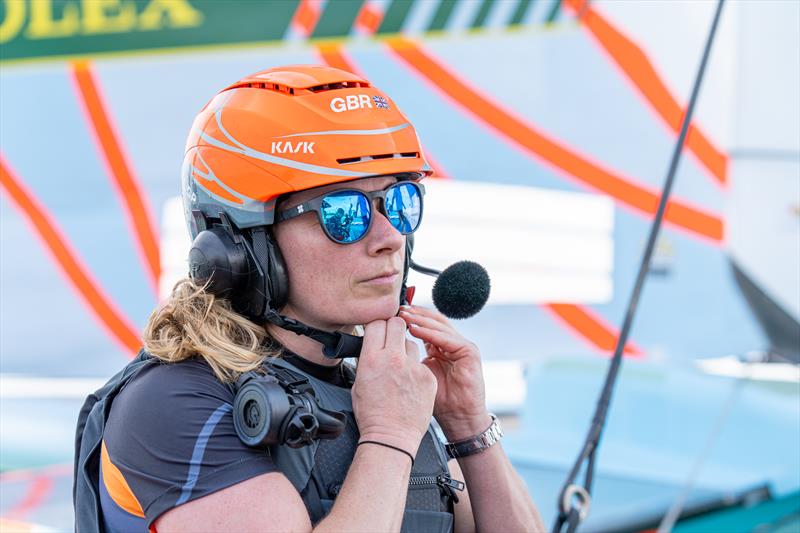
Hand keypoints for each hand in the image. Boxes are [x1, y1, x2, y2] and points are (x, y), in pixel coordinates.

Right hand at [352, 317, 436, 456]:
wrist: (391, 437)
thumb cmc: (372, 415)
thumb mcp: (359, 382)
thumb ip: (367, 359)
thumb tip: (371, 344)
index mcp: (372, 359)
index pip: (376, 323)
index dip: (377, 324)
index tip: (378, 329)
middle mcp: (393, 359)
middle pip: (397, 323)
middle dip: (394, 327)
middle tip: (392, 336)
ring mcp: (413, 368)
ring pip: (410, 342)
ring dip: (405, 349)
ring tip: (399, 367)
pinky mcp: (427, 377)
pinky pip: (421, 362)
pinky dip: (415, 368)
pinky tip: (410, 382)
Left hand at [399, 306, 490, 440]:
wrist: (458, 419)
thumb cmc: (436, 402)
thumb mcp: (416, 376)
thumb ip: (406, 359)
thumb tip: (382, 348)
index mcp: (439, 347)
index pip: (424, 323)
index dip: (408, 317)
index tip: (390, 314)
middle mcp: (452, 343)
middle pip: (432, 319)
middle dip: (414, 313)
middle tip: (397, 309)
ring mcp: (463, 346)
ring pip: (439, 325)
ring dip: (420, 320)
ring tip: (404, 316)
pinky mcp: (470, 352)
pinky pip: (448, 338)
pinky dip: (431, 333)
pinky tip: (416, 330)